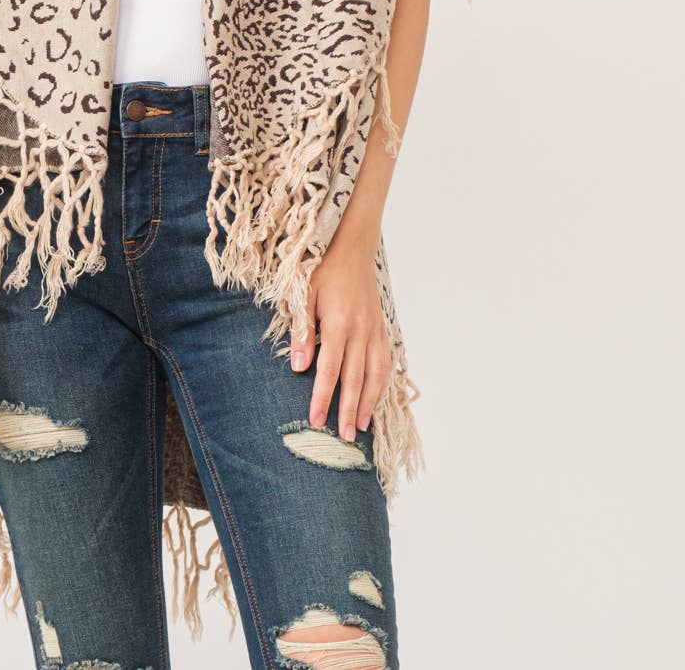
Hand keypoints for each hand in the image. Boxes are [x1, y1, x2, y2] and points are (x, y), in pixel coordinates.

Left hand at [290, 225, 391, 442]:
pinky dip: (382, 383)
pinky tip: (376, 397)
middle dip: (349, 410)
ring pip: (375, 374)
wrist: (352, 246)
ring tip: (361, 426)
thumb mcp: (304, 294)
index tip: (316, 420)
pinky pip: (385, 362)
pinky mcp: (382, 327)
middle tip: (344, 437)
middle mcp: (361, 331)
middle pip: (355, 379)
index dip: (323, 397)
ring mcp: (375, 330)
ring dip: (369, 402)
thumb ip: (303, 331)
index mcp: (339, 323)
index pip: (330, 370)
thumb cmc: (324, 268)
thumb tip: (299, 367)